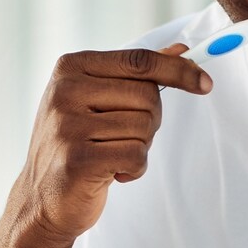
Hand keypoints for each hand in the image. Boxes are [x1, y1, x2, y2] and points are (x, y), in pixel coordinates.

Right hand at [6, 44, 211, 246]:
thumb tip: (180, 48)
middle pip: (148, 95)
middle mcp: (65, 91)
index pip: (141, 61)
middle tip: (124, 136)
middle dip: (151, 120)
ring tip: (111, 154)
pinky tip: (112, 173)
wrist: (42, 199)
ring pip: (145, 126)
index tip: (206, 83)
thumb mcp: (101, 97)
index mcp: (72, 67)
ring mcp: (67, 126)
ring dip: (140, 146)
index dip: (179, 71)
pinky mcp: (77, 160)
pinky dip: (135, 168)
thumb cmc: (80, 142)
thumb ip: (138, 72)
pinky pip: (137, 155)